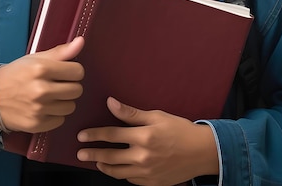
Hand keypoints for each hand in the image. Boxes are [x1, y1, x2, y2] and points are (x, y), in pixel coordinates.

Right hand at [0, 36, 84, 133]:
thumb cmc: (17, 74)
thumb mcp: (36, 58)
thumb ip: (61, 51)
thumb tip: (81, 41)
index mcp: (41, 69)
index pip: (78, 71)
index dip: (74, 71)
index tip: (66, 72)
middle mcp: (41, 90)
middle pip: (77, 90)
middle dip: (70, 86)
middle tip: (58, 84)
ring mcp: (39, 109)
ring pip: (71, 106)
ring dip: (64, 101)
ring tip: (51, 96)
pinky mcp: (37, 124)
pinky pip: (61, 120)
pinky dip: (55, 114)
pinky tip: (45, 107)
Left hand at [76, 97, 218, 185]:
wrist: (202, 152)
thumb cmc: (180, 129)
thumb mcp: (156, 115)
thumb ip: (131, 113)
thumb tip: (110, 103)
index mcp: (143, 137)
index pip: (111, 135)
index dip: (94, 135)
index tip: (81, 135)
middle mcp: (143, 157)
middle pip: (110, 157)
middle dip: (92, 154)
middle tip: (80, 153)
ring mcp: (147, 173)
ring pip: (118, 172)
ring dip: (103, 166)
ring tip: (95, 161)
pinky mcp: (152, 183)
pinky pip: (130, 180)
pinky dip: (120, 174)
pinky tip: (116, 169)